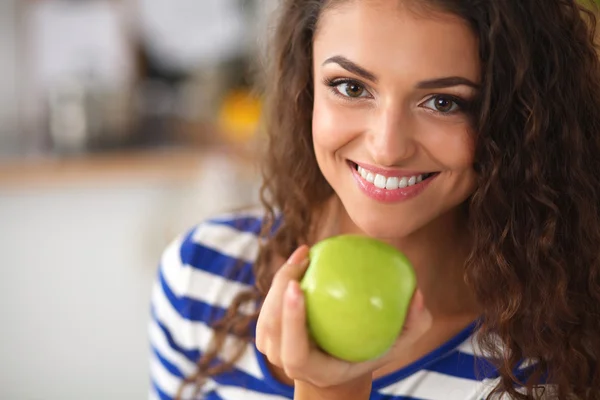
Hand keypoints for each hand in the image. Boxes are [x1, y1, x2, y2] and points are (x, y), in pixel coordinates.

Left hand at [255, 245, 431, 389]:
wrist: (339, 367)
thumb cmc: (373, 350)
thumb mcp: (399, 343)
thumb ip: (412, 324)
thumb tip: (417, 294)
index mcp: (314, 370)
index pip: (294, 351)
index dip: (290, 321)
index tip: (298, 288)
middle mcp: (288, 363)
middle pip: (271, 328)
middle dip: (279, 291)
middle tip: (303, 258)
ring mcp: (274, 348)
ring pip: (266, 313)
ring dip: (280, 280)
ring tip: (305, 252)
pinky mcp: (269, 332)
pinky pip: (269, 303)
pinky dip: (282, 278)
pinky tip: (303, 255)